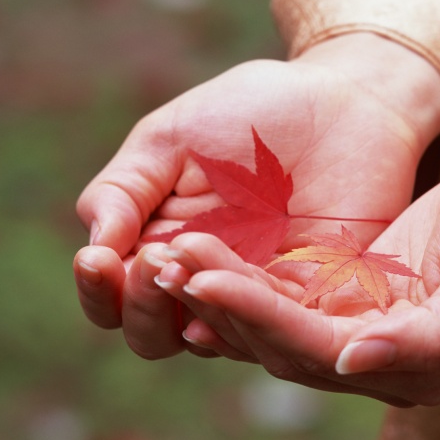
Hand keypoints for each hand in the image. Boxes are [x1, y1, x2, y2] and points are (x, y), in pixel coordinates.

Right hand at [73, 33, 439, 360]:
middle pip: (153, 334)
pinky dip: (246, 318)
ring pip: (211, 340)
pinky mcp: (317, 299)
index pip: (115, 298)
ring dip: (189, 311)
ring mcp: (260, 296)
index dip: (97, 291)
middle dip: (140, 306)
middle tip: (148, 264)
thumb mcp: (172, 139)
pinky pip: (278, 329)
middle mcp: (207, 282)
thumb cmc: (254, 111)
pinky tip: (226, 295)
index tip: (97, 260)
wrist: (346, 99)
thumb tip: (93, 249)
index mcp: (161, 247)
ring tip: (183, 269)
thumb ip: (124, 191)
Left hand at [146, 136, 439, 404]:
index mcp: (413, 370)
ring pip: (275, 322)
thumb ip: (431, 338)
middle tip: (162, 263)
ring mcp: (365, 330)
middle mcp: (380, 361)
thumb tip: (350, 362)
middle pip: (282, 344)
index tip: (200, 279)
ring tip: (167, 257)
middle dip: (222, 305)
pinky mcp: (356, 295)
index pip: (315, 351)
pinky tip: (201, 255)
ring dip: (222, 293)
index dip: (255, 318)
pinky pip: (288, 295)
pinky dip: (244, 278)